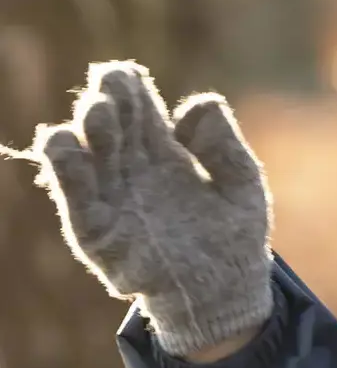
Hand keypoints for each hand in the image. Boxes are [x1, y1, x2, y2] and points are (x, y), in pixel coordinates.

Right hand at [25, 61, 273, 356]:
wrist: (226, 294)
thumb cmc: (235, 237)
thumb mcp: (242, 184)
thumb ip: (225, 146)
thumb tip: (199, 104)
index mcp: (165, 154)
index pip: (139, 112)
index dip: (129, 90)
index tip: (127, 73)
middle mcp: (132, 172)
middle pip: (111, 128)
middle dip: (108, 103)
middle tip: (109, 85)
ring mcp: (113, 202)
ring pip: (88, 159)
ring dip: (87, 133)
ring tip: (97, 112)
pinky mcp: (99, 234)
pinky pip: (76, 201)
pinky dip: (68, 173)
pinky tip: (63, 145)